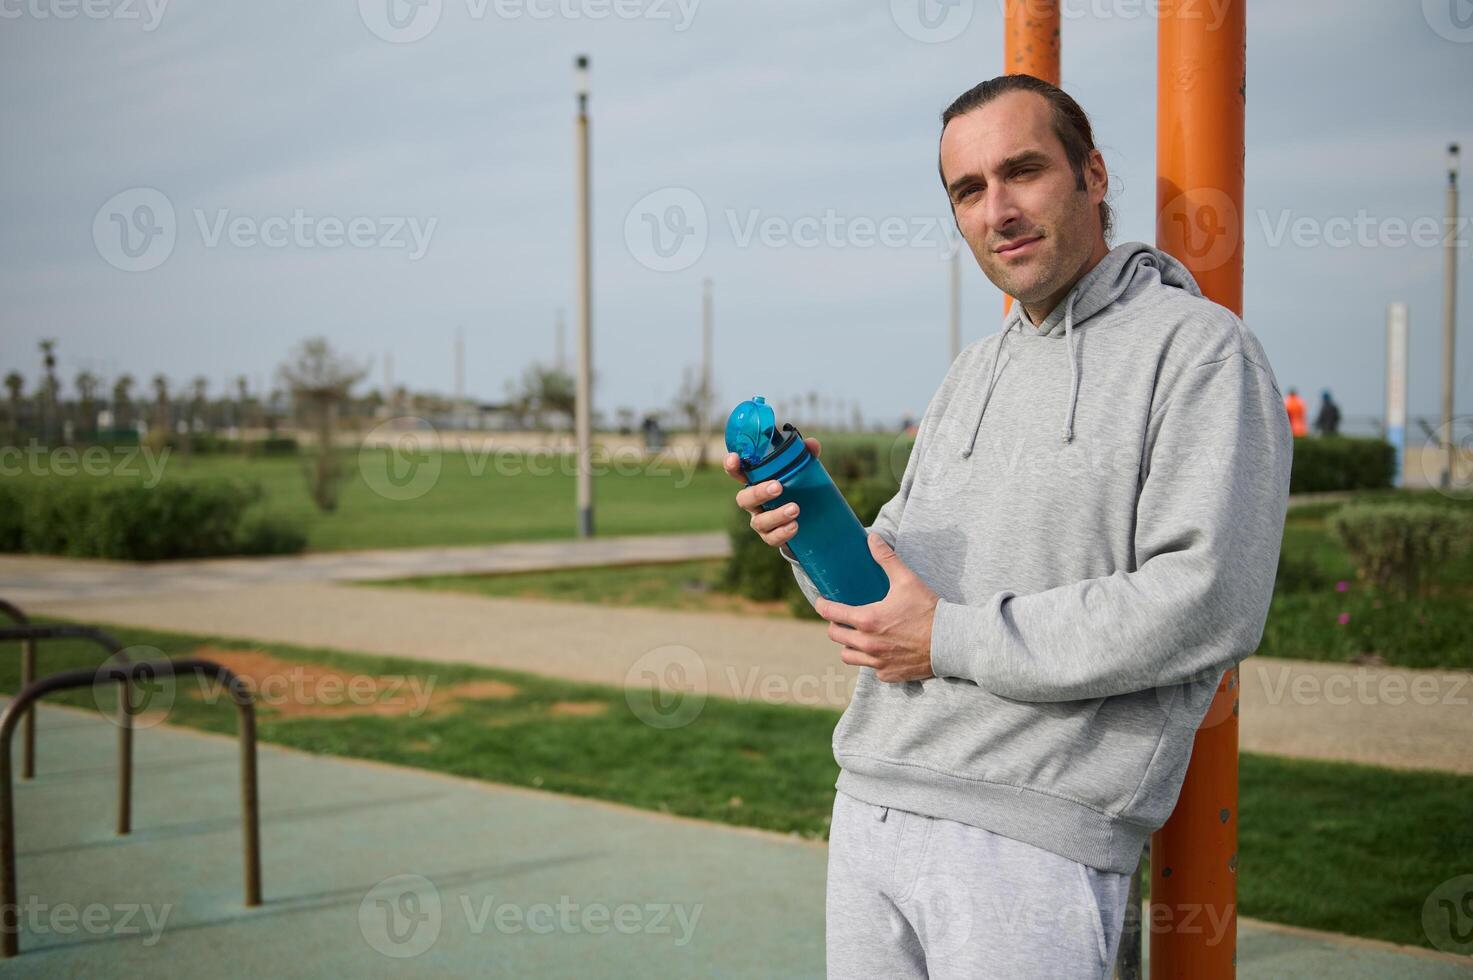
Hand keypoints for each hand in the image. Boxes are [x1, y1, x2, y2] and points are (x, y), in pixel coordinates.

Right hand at [723, 438, 821, 548]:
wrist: (807, 520)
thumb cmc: (796, 489)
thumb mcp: (801, 471)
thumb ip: (805, 456)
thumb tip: (812, 444)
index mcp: (756, 483)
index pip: (738, 473)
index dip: (732, 466)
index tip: (734, 457)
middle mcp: (753, 503)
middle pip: (744, 499)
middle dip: (759, 493)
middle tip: (777, 487)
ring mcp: (760, 521)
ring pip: (758, 521)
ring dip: (776, 515)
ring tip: (795, 509)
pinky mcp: (771, 536)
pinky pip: (771, 538)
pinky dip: (782, 532)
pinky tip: (795, 525)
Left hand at [818, 534, 938, 683]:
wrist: (950, 642)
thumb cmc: (928, 610)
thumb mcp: (907, 580)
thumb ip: (887, 559)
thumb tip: (872, 538)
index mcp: (867, 620)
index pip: (831, 613)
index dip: (822, 605)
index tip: (822, 601)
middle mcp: (867, 644)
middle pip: (835, 636)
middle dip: (835, 624)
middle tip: (842, 617)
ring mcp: (877, 662)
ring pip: (847, 655)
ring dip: (849, 645)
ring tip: (857, 635)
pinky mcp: (888, 674)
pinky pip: (869, 668)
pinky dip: (870, 659)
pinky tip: (880, 649)